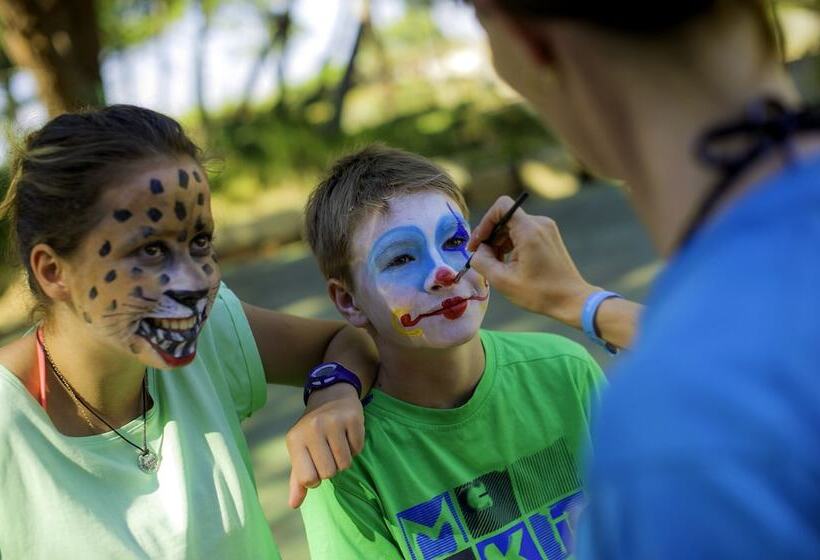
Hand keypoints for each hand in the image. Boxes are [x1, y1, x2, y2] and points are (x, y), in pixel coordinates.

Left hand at [285, 382, 364, 508]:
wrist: (330, 396)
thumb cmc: (313, 430)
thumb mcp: (300, 451)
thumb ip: (297, 478)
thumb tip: (293, 505)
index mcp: (295, 439)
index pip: (308, 479)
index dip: (315, 478)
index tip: (315, 466)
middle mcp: (312, 428)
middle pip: (329, 473)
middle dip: (332, 468)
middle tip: (329, 453)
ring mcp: (333, 422)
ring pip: (345, 463)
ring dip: (344, 459)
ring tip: (338, 443)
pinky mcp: (352, 418)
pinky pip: (358, 449)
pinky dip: (355, 447)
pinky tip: (348, 435)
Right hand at [468, 195, 596, 326]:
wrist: (572, 300)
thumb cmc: (539, 293)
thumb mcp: (502, 281)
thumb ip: (482, 261)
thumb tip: (477, 250)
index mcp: (529, 230)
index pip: (501, 206)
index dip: (485, 222)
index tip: (478, 243)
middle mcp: (540, 223)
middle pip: (505, 217)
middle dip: (490, 236)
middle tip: (481, 258)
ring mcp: (546, 229)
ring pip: (513, 226)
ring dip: (499, 242)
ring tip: (495, 264)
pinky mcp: (549, 236)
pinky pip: (523, 232)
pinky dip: (511, 244)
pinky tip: (508, 263)